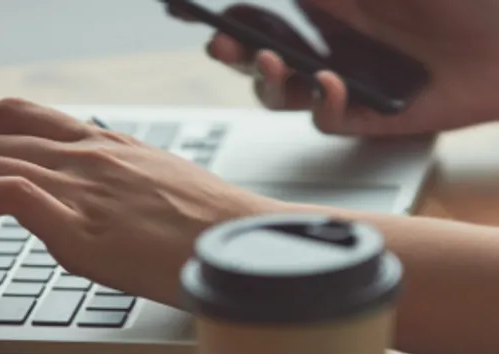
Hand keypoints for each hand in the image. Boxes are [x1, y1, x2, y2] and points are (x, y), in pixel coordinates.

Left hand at [0, 98, 280, 305]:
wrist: (240, 241)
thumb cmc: (206, 219)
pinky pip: (5, 192)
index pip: (22, 113)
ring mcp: (82, 187)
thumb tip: (83, 201)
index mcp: (103, 144)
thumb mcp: (153, 182)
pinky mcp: (80, 227)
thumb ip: (111, 183)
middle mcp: (87, 155)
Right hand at [167, 0, 498, 135]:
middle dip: (236, 55)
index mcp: (328, 10)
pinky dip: (324, 105)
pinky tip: (333, 84)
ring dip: (270, 84)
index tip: (200, 17)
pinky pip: (331, 121)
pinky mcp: (374, 114)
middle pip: (262, 62)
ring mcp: (351, 82)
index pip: (262, 20)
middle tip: (224, 45)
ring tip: (278, 65)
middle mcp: (332, 46)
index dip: (230, 24)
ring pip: (286, 98)